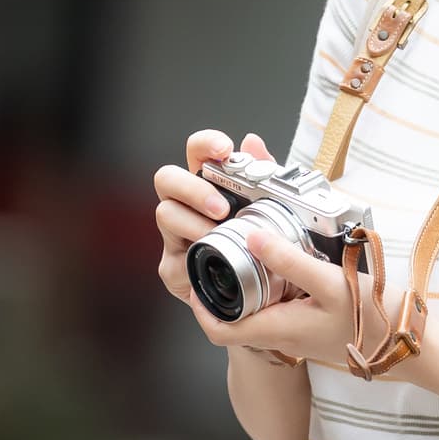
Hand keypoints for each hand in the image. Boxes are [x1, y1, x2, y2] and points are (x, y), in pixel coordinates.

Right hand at [154, 128, 271, 314]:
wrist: (263, 297)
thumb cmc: (263, 246)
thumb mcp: (273, 209)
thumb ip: (264, 174)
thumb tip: (253, 142)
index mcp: (210, 184)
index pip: (196, 151)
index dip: (205, 144)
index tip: (224, 149)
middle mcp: (186, 205)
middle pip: (166, 178)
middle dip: (193, 188)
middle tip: (221, 208)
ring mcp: (175, 236)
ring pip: (165, 214)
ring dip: (193, 224)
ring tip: (217, 236)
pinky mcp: (174, 268)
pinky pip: (175, 261)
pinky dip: (193, 261)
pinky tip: (213, 264)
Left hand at [186, 227, 413, 373]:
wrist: (411, 346)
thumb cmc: (373, 320)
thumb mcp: (330, 283)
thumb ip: (289, 261)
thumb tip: (249, 237)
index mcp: (278, 330)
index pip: (220, 332)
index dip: (199, 309)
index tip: (195, 278)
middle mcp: (283, 336)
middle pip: (235, 319)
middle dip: (221, 291)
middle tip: (217, 253)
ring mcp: (298, 333)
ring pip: (258, 312)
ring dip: (247, 286)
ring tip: (244, 250)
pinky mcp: (313, 325)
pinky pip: (281, 308)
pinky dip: (273, 286)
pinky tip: (283, 261)